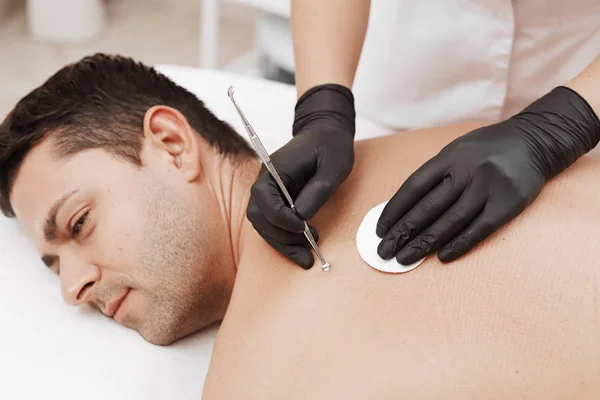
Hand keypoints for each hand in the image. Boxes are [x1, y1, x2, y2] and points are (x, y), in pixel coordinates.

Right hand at [247, 84, 355, 268]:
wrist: (326, 133)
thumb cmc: (331, 146)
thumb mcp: (332, 167)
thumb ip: (317, 191)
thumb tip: (301, 217)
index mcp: (274, 169)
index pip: (264, 200)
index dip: (281, 219)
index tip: (302, 228)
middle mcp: (265, 181)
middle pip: (259, 217)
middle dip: (281, 238)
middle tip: (307, 252)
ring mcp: (269, 192)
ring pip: (264, 225)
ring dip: (282, 243)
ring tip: (307, 255)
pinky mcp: (277, 200)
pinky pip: (273, 224)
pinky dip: (285, 239)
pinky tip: (303, 247)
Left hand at [376, 86, 599, 263]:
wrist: (534, 142)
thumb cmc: (485, 151)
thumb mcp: (456, 152)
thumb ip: (434, 176)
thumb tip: (403, 210)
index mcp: (449, 157)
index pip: (414, 187)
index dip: (395, 210)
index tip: (380, 229)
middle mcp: (467, 170)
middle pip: (428, 207)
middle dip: (403, 232)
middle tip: (384, 251)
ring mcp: (488, 187)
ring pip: (450, 221)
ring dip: (425, 243)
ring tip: (405, 258)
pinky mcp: (508, 203)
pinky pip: (479, 229)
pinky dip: (459, 244)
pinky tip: (441, 257)